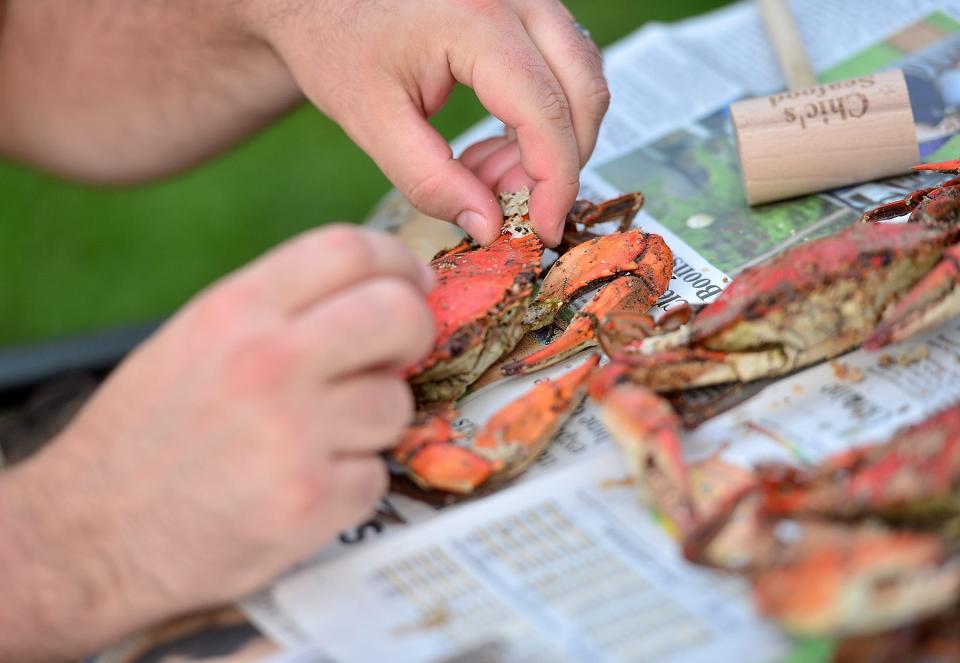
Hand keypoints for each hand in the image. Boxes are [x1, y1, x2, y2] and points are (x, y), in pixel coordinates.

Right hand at [0, 226, 433, 659]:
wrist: (90, 536)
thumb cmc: (147, 433)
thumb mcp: (196, 340)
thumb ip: (283, 310)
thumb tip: (381, 295)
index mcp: (236, 310)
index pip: (349, 250)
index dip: (396, 262)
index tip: (411, 283)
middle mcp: (269, 363)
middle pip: (398, 315)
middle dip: (414, 332)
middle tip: (398, 354)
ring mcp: (294, 435)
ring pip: (394, 405)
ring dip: (372, 422)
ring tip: (317, 439)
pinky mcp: (312, 503)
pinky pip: (375, 475)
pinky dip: (351, 484)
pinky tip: (302, 486)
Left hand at [244, 0, 608, 245]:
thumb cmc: (337, 44)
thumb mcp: (373, 122)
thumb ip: (430, 181)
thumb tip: (489, 226)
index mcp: (476, 21)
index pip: (546, 113)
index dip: (555, 182)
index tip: (543, 230)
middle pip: (583, 94)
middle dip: (557, 164)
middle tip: (504, 203)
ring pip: (582, 80)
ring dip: (552, 143)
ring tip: (483, 171)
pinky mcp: (527, 8)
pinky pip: (563, 68)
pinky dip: (544, 119)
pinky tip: (493, 145)